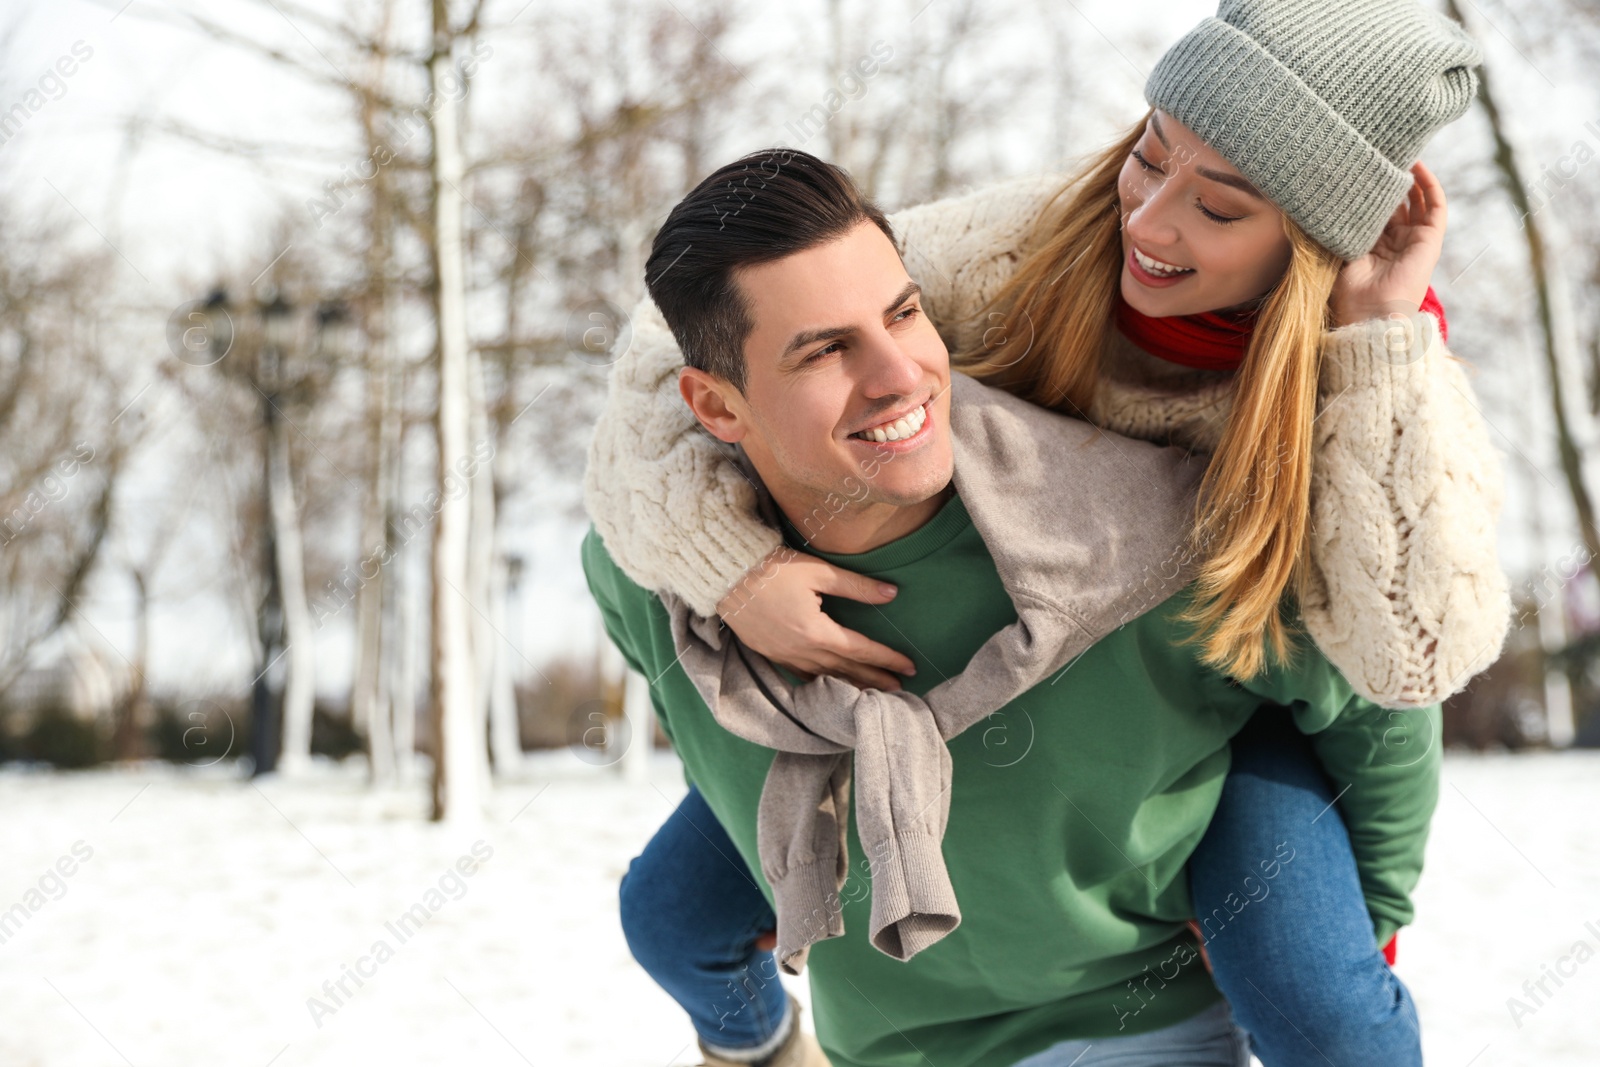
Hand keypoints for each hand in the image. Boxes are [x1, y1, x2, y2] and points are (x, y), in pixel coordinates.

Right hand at [716, 547, 916, 690]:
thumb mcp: (819, 572)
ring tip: (872, 693)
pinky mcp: (770, 654)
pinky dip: (822, 683)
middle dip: (875, 679)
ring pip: (825, 677)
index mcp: (816, 631)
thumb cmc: (773, 568)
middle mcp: (801, 651)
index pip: (861, 650)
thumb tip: (893, 593)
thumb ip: (858, 587)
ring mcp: (783, 656)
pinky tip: (832, 685)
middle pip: (846, 670)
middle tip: (900, 691)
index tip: (909, 667)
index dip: (887, 659)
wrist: (725, 575)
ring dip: (851, 686)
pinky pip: (802, 676)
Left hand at [1330, 162, 1445, 327]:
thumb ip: (1336, 228)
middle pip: (1397, 203)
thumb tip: (1320, 202)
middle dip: (1388, 180)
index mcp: (1371, 247)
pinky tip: (1417, 165)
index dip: (1368, 191)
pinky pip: (1436, 206)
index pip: (1373, 212)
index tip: (1358, 168)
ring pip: (1418, 200)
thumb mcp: (1336, 252)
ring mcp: (1414, 241)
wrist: (1370, 313)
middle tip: (1378, 154)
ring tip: (1399, 153)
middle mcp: (1394, 242)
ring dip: (1410, 177)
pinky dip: (1429, 184)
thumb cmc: (1347, 292)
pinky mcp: (1430, 240)